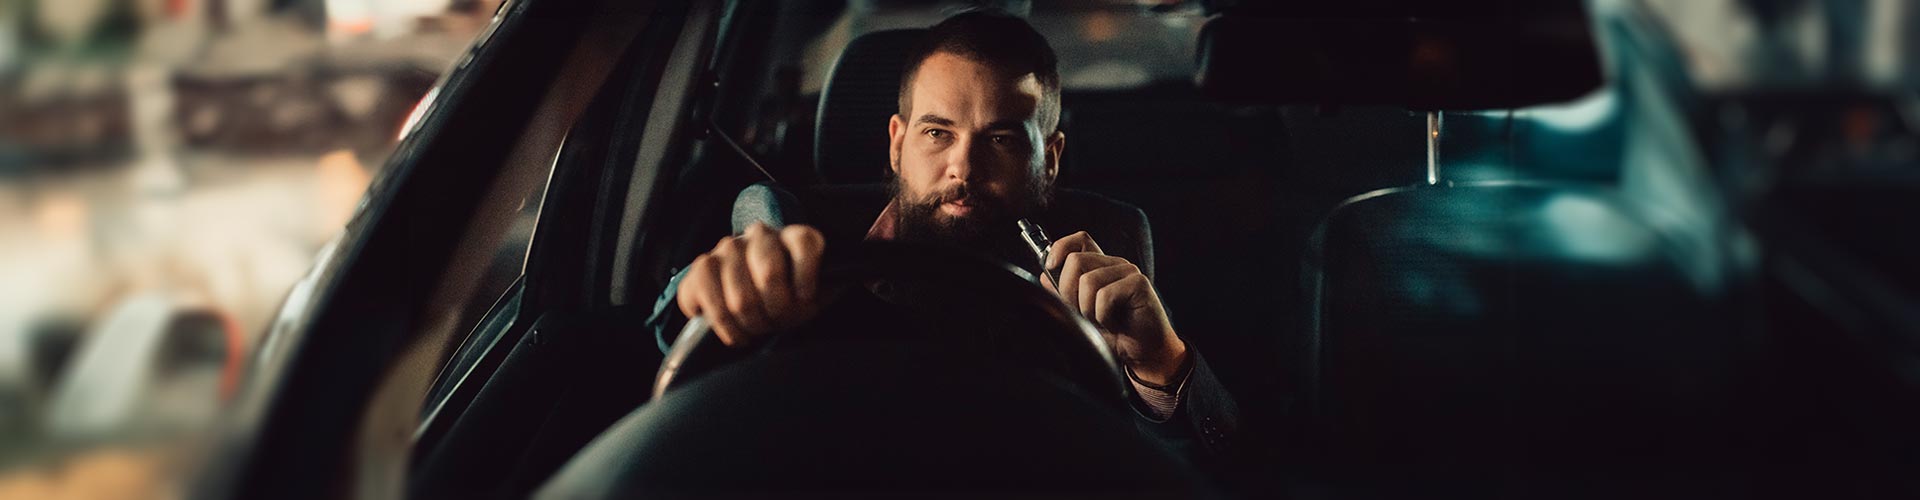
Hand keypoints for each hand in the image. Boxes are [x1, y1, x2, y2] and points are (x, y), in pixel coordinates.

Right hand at [676, 224, 826, 346]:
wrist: (752, 304)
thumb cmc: (787, 301)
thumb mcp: (809, 301)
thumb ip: (808, 300)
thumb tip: (799, 301)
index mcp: (794, 238)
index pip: (803, 242)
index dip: (806, 273)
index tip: (805, 298)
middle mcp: (761, 235)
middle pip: (770, 274)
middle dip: (777, 311)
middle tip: (777, 324)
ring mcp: (729, 247)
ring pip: (740, 298)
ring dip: (750, 324)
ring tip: (756, 331)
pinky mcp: (703, 265)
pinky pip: (710, 300)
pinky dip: (724, 326)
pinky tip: (734, 334)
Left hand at [1047, 231, 1187, 385]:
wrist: (1143, 353)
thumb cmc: (1114, 333)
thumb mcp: (1080, 313)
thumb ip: (1063, 294)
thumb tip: (1043, 277)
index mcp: (1100, 266)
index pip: (1079, 239)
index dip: (1061, 248)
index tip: (1051, 268)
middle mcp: (1114, 263)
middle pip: (1075, 260)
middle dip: (1069, 293)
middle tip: (1083, 314)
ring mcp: (1127, 271)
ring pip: (1088, 281)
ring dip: (1087, 310)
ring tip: (1101, 321)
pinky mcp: (1138, 283)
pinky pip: (1105, 296)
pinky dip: (1103, 316)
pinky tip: (1114, 324)